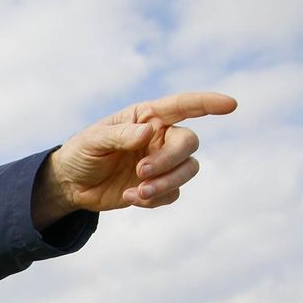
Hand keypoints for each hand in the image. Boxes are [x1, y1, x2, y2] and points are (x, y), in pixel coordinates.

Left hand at [32, 92, 237, 226]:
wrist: (71, 184)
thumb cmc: (81, 152)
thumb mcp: (94, 140)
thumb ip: (120, 135)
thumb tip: (148, 132)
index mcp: (147, 117)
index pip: (183, 105)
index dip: (208, 104)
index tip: (231, 105)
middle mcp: (160, 137)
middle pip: (188, 142)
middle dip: (170, 160)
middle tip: (142, 172)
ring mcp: (161, 162)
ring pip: (187, 170)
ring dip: (166, 183)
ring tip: (138, 191)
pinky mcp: (158, 187)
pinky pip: (173, 193)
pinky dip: (154, 198)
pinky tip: (130, 197)